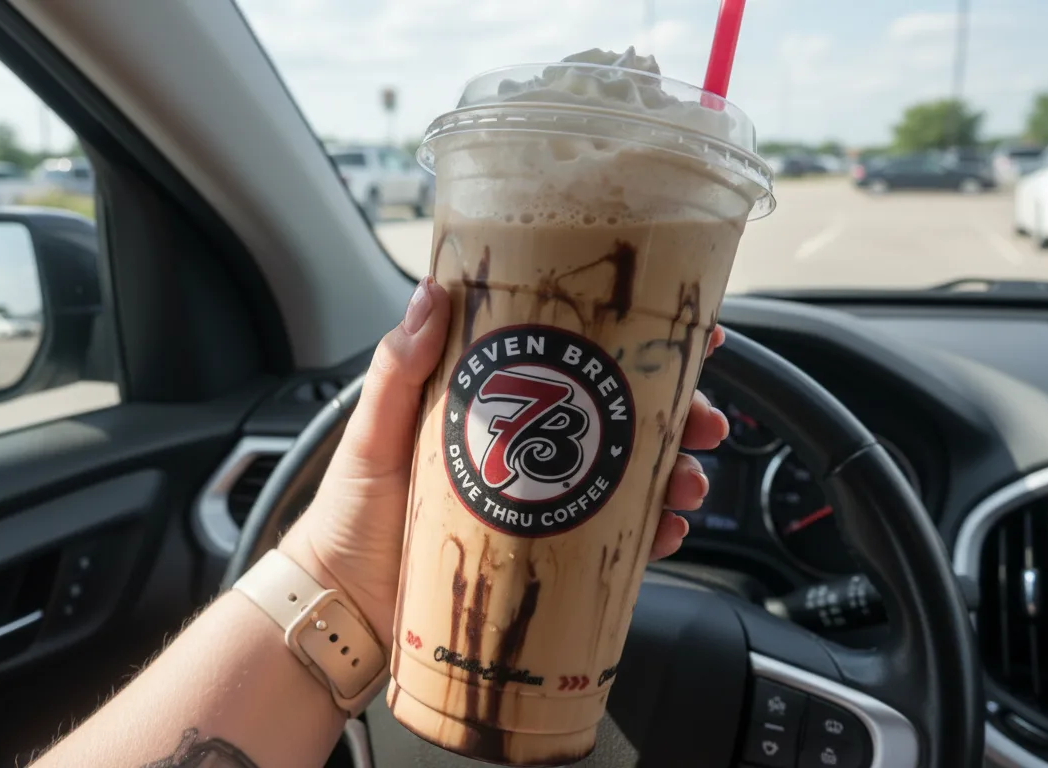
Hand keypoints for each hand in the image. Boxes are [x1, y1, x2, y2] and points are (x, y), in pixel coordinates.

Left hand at [280, 277, 728, 647]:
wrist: (343, 605)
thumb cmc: (350, 514)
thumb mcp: (371, 433)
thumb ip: (398, 368)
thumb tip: (432, 294)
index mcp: (494, 403)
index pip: (574, 357)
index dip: (640, 340)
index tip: (691, 332)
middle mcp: (526, 447)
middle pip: (620, 417)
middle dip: (680, 414)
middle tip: (704, 423)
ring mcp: (541, 501)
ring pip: (629, 477)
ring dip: (673, 474)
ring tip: (686, 485)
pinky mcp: (548, 556)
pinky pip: (614, 541)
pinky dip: (650, 533)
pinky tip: (665, 532)